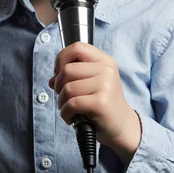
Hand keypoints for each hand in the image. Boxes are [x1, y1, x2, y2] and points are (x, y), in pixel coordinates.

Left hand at [48, 42, 141, 157]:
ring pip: (68, 88)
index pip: (77, 47)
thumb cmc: (103, 103)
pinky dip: (66, 113)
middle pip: (67, 69)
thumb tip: (52, 80)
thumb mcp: (91, 83)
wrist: (122, 125)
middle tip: (65, 97)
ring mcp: (105, 85)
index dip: (61, 59)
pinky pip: (72, 104)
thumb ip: (72, 76)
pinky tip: (71, 118)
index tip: (59, 73)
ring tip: (69, 109)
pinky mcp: (101, 102)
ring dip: (61, 102)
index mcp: (104, 61)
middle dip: (58, 86)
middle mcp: (106, 70)